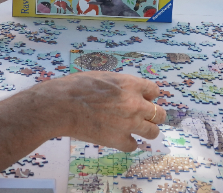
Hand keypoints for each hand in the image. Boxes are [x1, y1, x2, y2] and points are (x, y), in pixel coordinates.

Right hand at [36, 71, 164, 151]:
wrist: (62, 105)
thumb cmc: (77, 87)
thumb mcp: (104, 76)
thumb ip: (121, 85)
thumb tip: (127, 91)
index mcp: (131, 84)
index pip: (155, 91)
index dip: (149, 96)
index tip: (144, 99)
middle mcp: (135, 104)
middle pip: (160, 114)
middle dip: (153, 116)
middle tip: (145, 117)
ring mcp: (129, 124)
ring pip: (153, 132)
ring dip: (146, 131)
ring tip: (137, 130)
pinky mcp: (118, 140)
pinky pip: (133, 145)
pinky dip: (127, 143)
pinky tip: (120, 139)